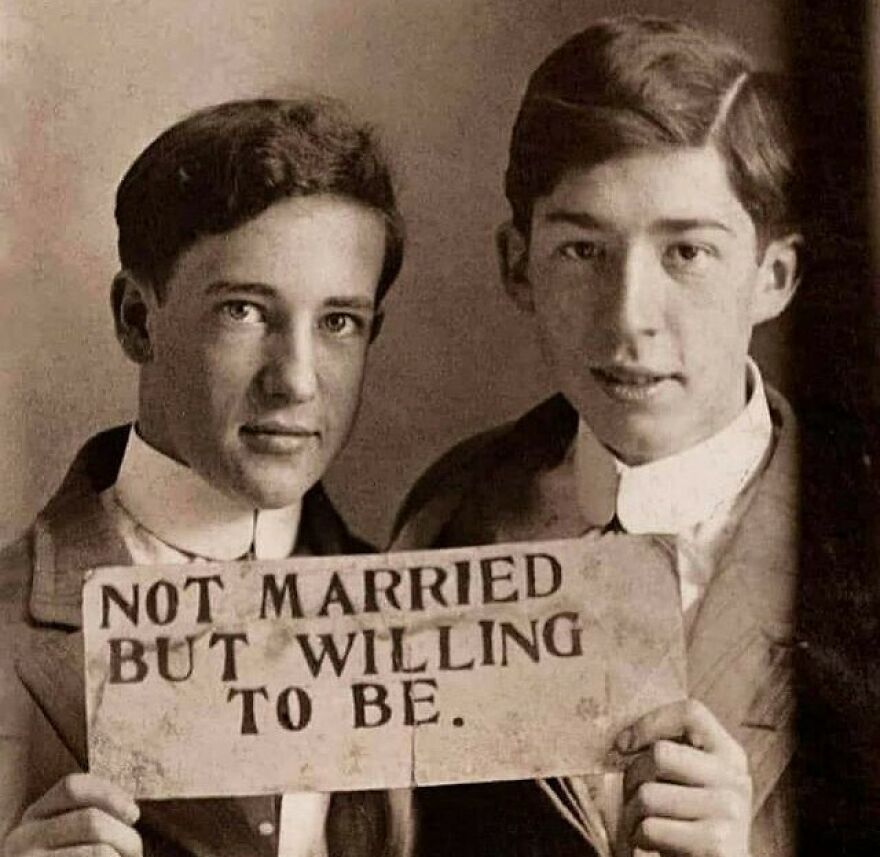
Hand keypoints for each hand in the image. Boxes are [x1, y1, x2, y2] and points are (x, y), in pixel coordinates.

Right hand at [3, 774, 141, 856]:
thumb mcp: (65, 836)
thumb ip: (87, 819)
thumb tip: (131, 813)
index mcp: (33, 818)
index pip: (73, 787)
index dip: (110, 794)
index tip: (134, 814)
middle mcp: (21, 840)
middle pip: (93, 821)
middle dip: (127, 838)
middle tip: (135, 854)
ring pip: (100, 852)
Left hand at [615, 699, 751, 856]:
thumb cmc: (688, 821)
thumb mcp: (690, 780)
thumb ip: (671, 753)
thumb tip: (622, 741)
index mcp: (729, 754)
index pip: (691, 713)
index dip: (650, 722)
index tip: (623, 744)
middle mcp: (734, 779)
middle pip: (660, 754)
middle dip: (632, 777)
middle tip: (633, 796)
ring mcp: (729, 812)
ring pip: (648, 795)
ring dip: (632, 814)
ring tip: (642, 824)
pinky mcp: (716, 844)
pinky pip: (650, 829)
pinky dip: (638, 838)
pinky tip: (652, 845)